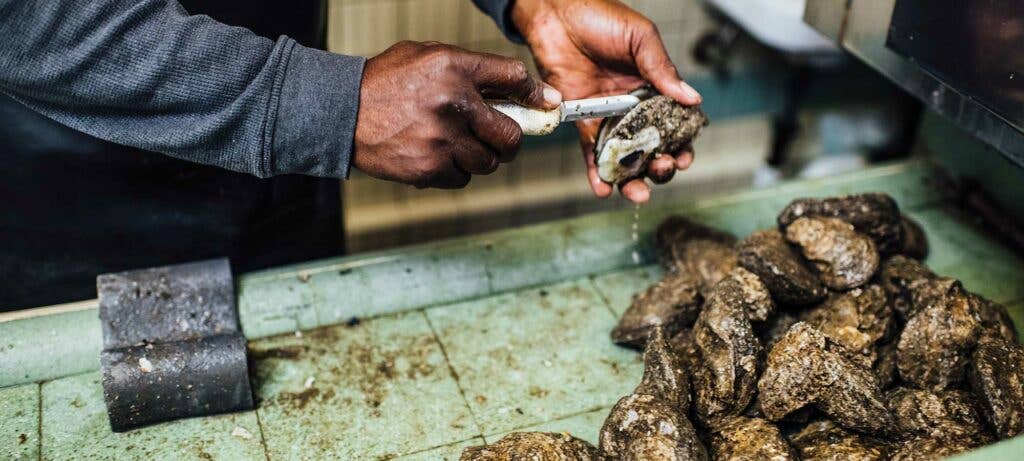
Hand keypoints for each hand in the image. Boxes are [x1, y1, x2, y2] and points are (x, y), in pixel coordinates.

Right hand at [353, 41, 561, 187]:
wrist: (341, 112)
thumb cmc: (386, 83)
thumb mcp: (429, 57)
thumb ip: (474, 71)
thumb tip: (524, 92)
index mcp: (454, 68)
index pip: (514, 78)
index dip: (535, 94)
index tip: (546, 104)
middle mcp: (453, 103)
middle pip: (511, 135)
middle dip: (509, 140)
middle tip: (499, 138)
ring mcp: (442, 140)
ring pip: (488, 163)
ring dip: (479, 157)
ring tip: (456, 143)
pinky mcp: (429, 168)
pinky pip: (462, 178)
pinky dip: (454, 171)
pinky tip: (434, 155)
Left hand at [511, 0, 701, 202]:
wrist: (557, 14)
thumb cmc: (601, 18)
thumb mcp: (641, 39)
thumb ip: (663, 70)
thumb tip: (693, 100)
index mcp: (654, 89)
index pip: (673, 124)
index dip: (682, 144)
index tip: (684, 156)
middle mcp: (632, 109)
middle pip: (651, 148)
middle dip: (660, 167)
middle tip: (662, 169)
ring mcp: (607, 118)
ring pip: (623, 158)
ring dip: (632, 179)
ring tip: (637, 192)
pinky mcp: (581, 122)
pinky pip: (590, 153)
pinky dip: (597, 174)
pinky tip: (604, 190)